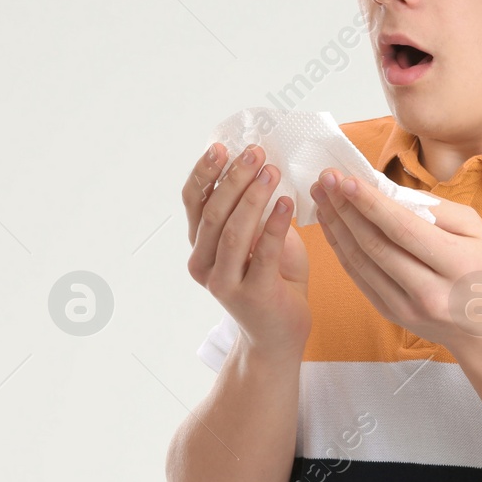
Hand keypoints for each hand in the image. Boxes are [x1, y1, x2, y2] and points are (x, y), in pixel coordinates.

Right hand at [184, 142, 310, 360]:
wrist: (279, 335)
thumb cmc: (273, 280)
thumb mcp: (260, 239)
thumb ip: (255, 211)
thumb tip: (264, 167)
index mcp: (201, 244)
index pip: (194, 201)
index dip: (205, 172)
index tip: (221, 146)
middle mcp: (204, 263)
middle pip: (213, 212)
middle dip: (233, 178)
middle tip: (255, 153)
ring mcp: (224, 282)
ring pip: (233, 232)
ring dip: (252, 197)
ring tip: (271, 171)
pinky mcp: (252, 295)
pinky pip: (262, 254)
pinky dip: (274, 225)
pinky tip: (287, 203)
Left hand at [310, 169, 481, 349]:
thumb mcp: (478, 231)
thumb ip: (437, 209)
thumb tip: (390, 191)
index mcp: (457, 264)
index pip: (404, 229)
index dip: (371, 204)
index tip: (346, 178)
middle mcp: (430, 291)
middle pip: (376, 245)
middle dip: (345, 208)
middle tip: (326, 179)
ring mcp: (407, 308)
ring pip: (361, 262)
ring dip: (336, 226)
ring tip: (321, 196)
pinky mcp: (392, 315)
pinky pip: (359, 278)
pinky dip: (341, 249)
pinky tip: (332, 226)